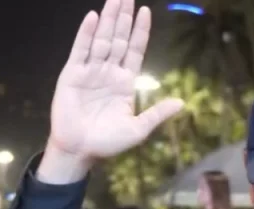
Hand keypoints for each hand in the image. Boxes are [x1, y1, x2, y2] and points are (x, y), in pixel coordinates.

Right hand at [44, 0, 182, 170]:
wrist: (80, 151)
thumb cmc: (108, 142)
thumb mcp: (138, 129)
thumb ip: (157, 114)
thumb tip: (182, 103)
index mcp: (124, 82)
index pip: (134, 50)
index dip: (140, 31)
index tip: (146, 11)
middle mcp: (108, 72)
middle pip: (118, 39)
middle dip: (123, 17)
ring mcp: (90, 71)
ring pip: (101, 39)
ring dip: (108, 19)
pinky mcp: (72, 74)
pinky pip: (80, 50)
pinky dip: (86, 33)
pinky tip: (93, 17)